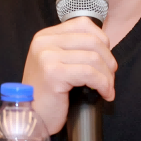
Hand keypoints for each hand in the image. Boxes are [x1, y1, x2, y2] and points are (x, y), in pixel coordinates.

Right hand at [22, 16, 116, 134]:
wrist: (30, 116)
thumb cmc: (47, 94)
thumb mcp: (56, 63)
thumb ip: (73, 49)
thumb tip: (105, 45)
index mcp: (45, 36)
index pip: (83, 24)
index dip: (102, 40)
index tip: (106, 59)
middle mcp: (43, 42)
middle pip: (92, 41)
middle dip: (108, 61)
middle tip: (110, 78)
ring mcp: (47, 57)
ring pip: (94, 57)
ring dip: (107, 76)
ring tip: (107, 88)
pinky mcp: (53, 73)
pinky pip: (90, 73)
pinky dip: (103, 84)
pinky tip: (105, 94)